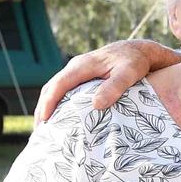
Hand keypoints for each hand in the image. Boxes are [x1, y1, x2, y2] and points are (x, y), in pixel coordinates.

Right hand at [34, 40, 179, 122]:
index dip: (49, 102)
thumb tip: (96, 105)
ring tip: (45, 128)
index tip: (44, 120)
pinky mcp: (82, 77)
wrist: (140, 50)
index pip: (59, 84)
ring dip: (47, 106)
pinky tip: (59, 117)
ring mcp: (78, 71)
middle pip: (51, 87)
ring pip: (55, 88)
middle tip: (40, 131)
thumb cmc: (135, 62)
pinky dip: (57, 103)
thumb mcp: (129, 73)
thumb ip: (114, 87)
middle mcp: (76, 66)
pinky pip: (64, 90)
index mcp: (83, 65)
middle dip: (43, 108)